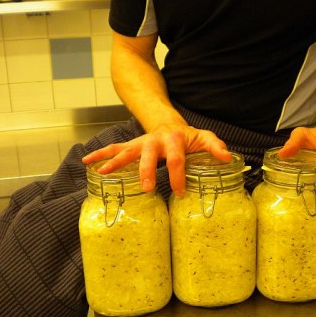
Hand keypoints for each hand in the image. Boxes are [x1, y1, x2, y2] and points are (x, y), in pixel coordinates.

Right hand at [82, 123, 230, 195]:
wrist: (169, 124)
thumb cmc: (188, 136)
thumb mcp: (204, 138)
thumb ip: (215, 146)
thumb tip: (228, 158)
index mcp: (175, 140)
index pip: (177, 159)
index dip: (178, 175)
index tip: (179, 192)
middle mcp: (155, 140)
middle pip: (149, 155)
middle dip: (146, 171)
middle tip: (146, 188)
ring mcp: (141, 143)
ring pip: (126, 151)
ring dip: (115, 162)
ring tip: (103, 172)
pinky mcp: (131, 146)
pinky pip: (114, 149)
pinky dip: (101, 154)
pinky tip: (88, 162)